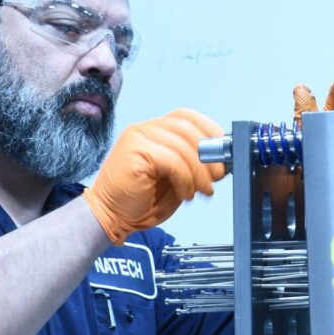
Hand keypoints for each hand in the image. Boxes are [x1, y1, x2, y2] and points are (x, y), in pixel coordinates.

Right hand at [83, 109, 226, 244]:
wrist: (111, 217)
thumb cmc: (140, 201)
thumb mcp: (175, 179)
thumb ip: (192, 165)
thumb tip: (219, 161)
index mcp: (153, 131)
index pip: (185, 117)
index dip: (208, 129)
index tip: (223, 150)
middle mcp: (143, 130)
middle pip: (187, 130)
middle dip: (209, 155)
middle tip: (217, 176)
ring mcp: (137, 139)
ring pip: (182, 146)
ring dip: (199, 172)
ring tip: (202, 191)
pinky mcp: (134, 154)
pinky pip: (172, 161)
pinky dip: (185, 178)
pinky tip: (186, 193)